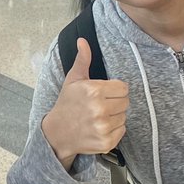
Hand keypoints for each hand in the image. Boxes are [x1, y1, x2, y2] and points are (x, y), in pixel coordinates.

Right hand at [41, 39, 128, 167]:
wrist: (57, 133)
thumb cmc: (67, 104)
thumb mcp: (73, 80)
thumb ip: (82, 60)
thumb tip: (83, 41)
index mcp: (94, 91)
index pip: (123, 88)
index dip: (115, 90)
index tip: (104, 93)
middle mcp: (100, 109)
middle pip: (125, 102)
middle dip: (115, 102)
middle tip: (101, 105)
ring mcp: (103, 127)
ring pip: (124, 116)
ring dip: (115, 116)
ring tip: (99, 117)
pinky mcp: (107, 142)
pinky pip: (122, 130)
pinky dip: (114, 130)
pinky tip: (100, 127)